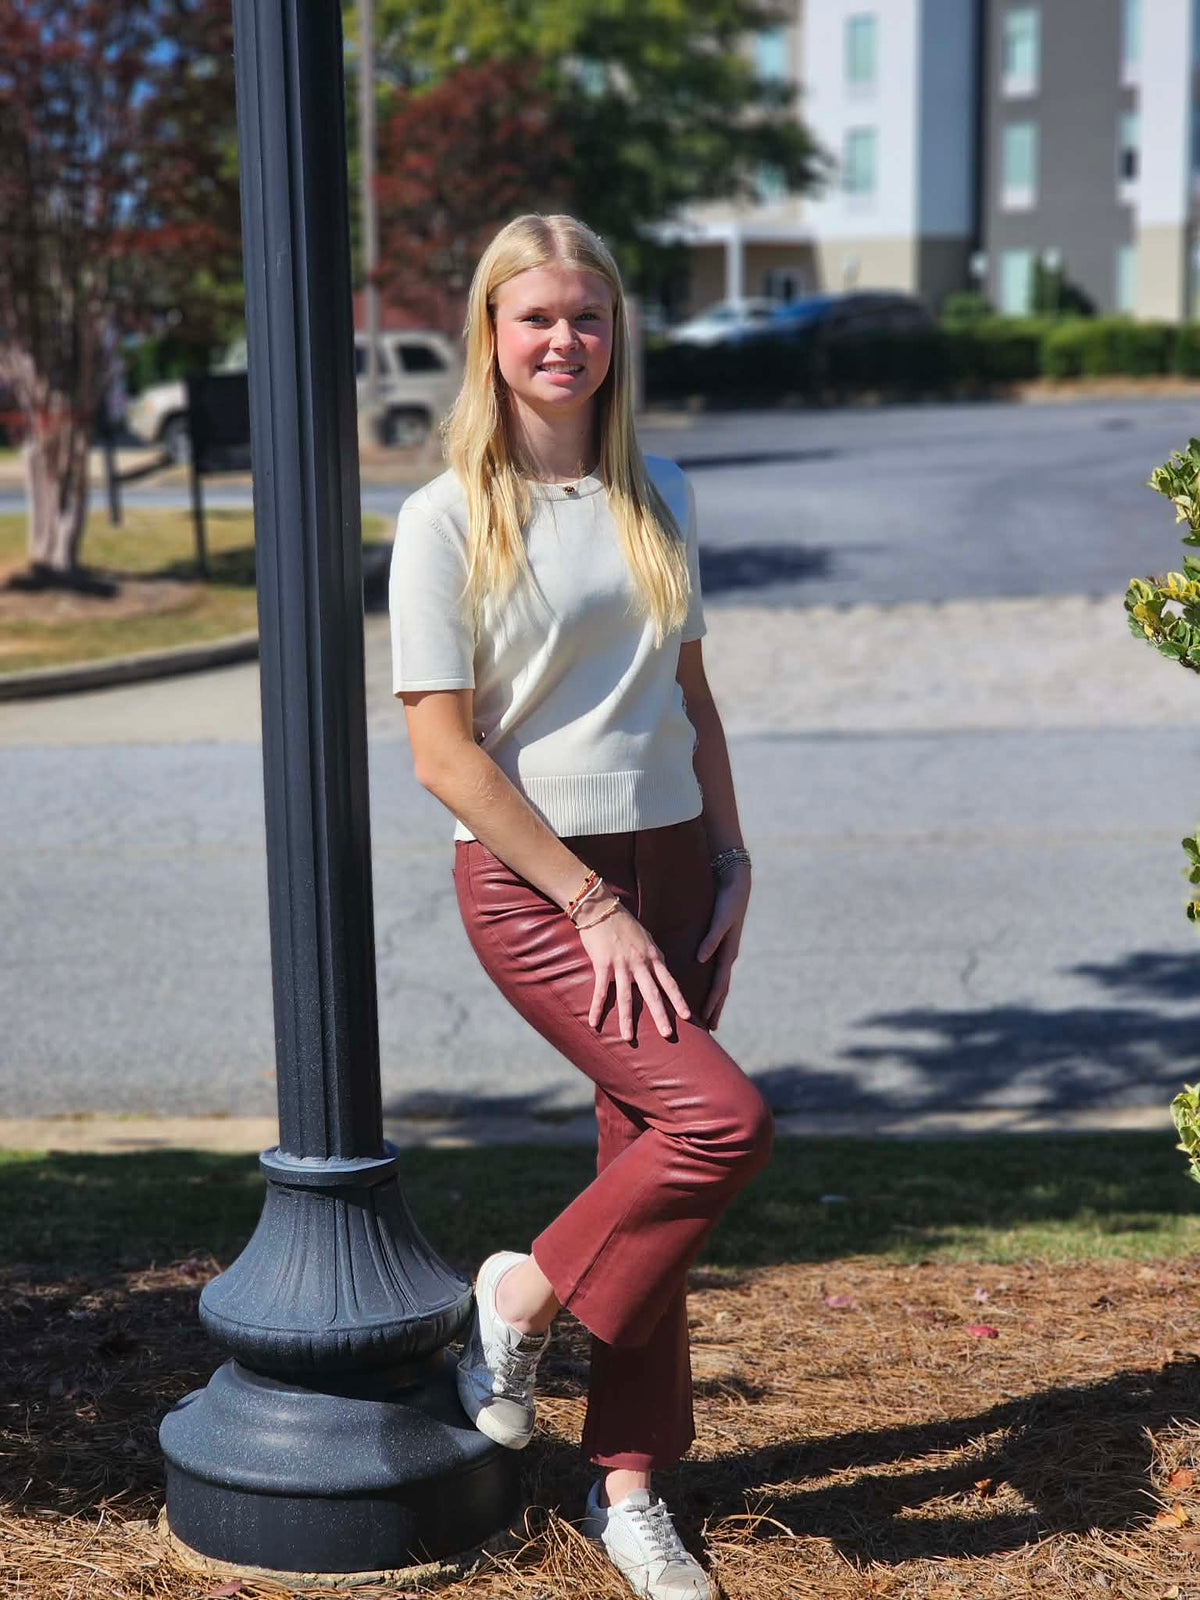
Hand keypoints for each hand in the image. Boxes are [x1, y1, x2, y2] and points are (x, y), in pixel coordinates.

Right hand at [575, 898, 690, 1042]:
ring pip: (625, 996)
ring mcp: (621, 964)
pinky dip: (597, 1008)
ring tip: (628, 1038)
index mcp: (652, 956)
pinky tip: (594, 1023)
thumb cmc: (624, 923)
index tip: (688, 1016)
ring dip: (626, 1019)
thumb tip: (661, 968)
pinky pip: (600, 990)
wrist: (600, 907)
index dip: (678, 1000)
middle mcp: (639, 963)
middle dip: (660, 1015)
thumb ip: (653, 955)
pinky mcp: (602, 964)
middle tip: (667, 1034)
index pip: (669, 982)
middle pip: (652, 993)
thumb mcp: (646, 937)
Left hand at [696, 864, 750, 1029]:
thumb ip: (711, 939)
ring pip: (719, 980)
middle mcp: (727, 955)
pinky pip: (715, 969)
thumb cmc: (728, 902)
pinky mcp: (721, 944)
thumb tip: (701, 960)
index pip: (719, 984)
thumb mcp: (720, 920)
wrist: (737, 885)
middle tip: (710, 1028)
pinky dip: (711, 982)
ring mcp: (725, 950)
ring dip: (714, 998)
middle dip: (716, 1008)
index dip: (713, 1002)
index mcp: (727, 952)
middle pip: (721, 987)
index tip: (707, 1019)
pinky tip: (704, 987)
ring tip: (709, 1014)